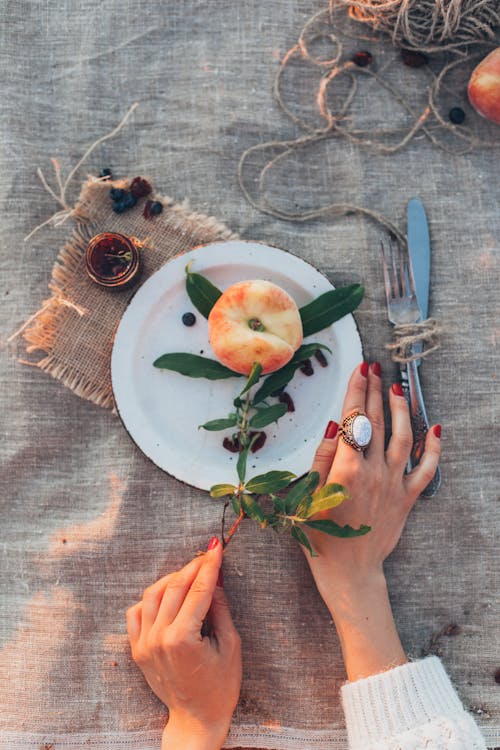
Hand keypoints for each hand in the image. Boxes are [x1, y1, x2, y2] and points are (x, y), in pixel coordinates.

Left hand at [126, 538, 241, 749]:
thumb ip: (220, 609)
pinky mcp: (137, 649)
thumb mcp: (230, 645)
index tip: (217, 548)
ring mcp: (144, 644)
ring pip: (153, 594)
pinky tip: (167, 594)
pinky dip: (151, 598)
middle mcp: (159, 639)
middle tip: (208, 555)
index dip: (210, 566)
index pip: (198, 590)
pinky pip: (137, 612)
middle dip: (193, 567)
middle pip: (174, 587)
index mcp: (183, 639)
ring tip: (190, 572)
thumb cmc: (220, 687)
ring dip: (172, 578)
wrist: (196, 719)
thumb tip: (215, 580)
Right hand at [306, 361, 440, 678]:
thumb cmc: (321, 536)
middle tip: (375, 366)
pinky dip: (434, 448)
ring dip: (401, 410)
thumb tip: (334, 425)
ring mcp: (394, 484)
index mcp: (347, 469)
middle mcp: (374, 472)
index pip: (353, 419)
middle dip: (376, 390)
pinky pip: (427, 470)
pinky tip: (435, 427)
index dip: (356, 390)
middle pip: (377, 422)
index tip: (359, 368)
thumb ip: (322, 458)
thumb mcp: (309, 496)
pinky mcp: (407, 498)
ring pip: (404, 438)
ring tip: (397, 388)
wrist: (350, 573)